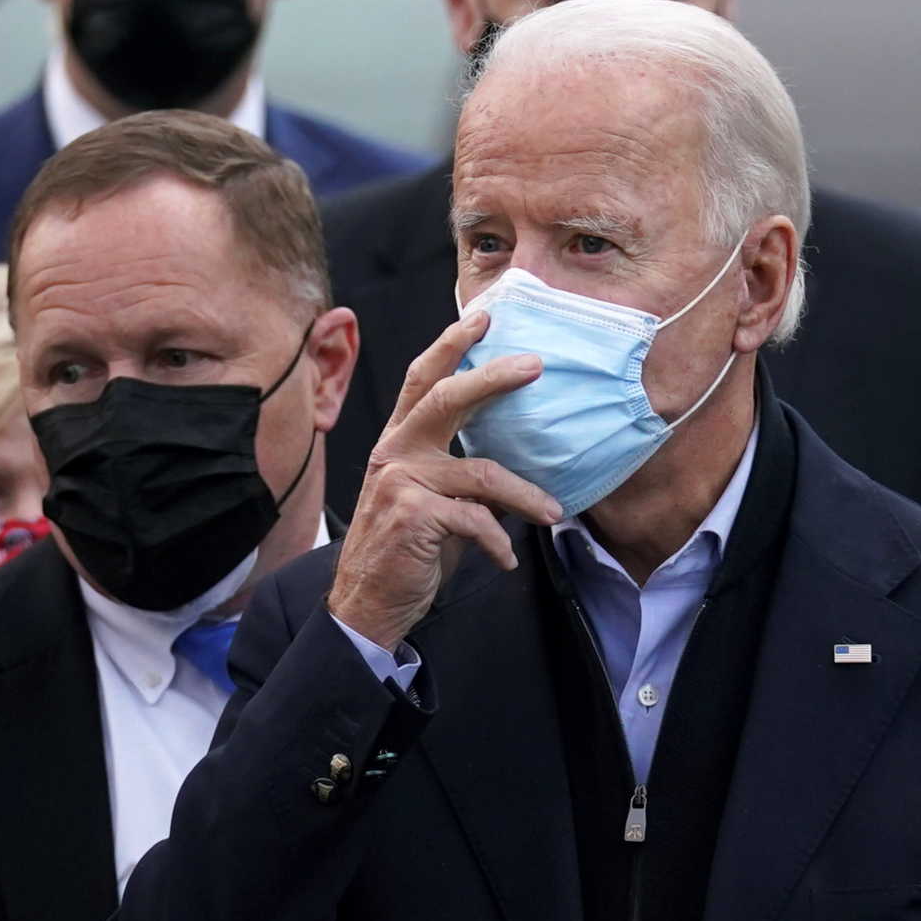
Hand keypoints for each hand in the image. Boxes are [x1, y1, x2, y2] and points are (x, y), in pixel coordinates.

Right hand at [327, 310, 562, 651]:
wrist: (367, 602)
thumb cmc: (403, 552)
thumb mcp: (427, 501)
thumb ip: (457, 473)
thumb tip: (509, 461)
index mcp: (397, 443)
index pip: (422, 380)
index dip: (452, 345)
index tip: (485, 317)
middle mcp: (394, 453)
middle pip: (445, 397)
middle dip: (493, 377)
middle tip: (534, 364)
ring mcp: (401, 482)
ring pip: (482, 472)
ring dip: (525, 495)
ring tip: (552, 512)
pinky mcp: (414, 515)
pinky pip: (477, 519)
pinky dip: (498, 543)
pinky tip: (503, 560)